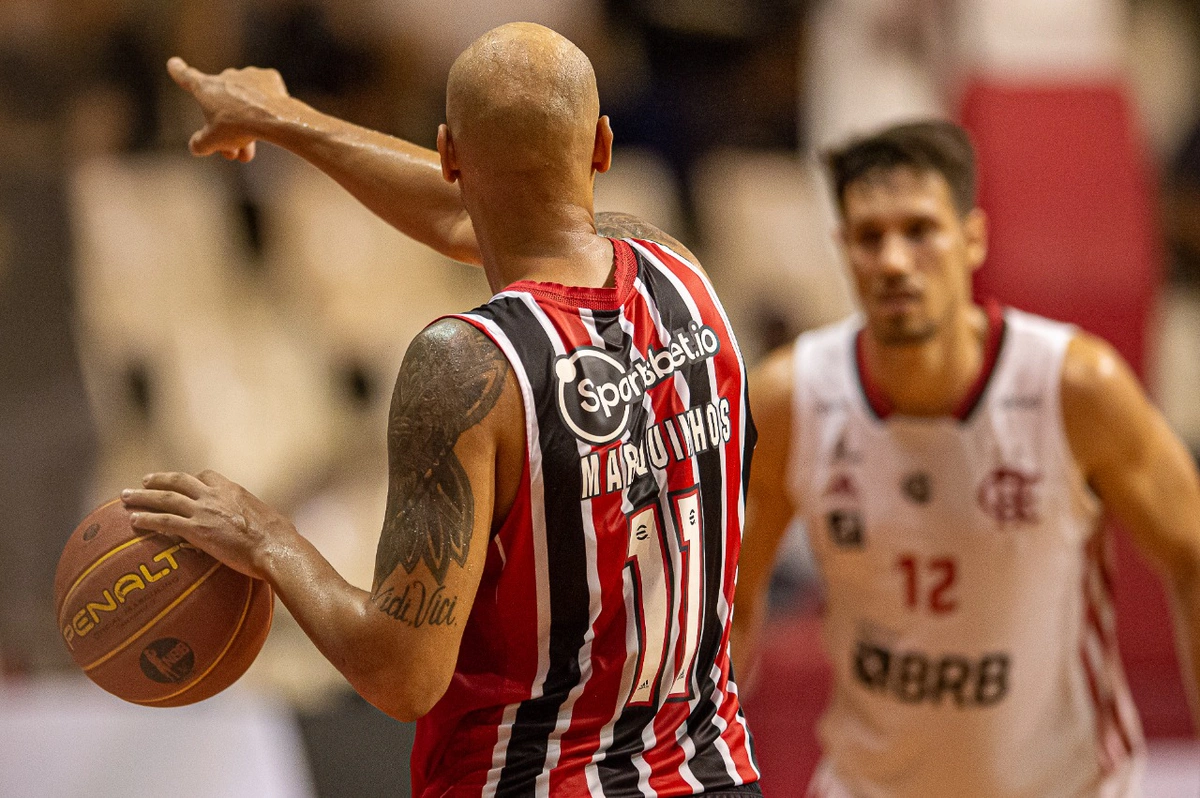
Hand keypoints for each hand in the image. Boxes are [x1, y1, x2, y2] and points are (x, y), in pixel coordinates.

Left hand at [122, 470, 293, 579]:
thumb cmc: (280, 538)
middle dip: (160, 479)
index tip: (184, 482)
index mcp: (233, 490)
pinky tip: (133, 521)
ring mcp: (204, 511)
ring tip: (125, 497)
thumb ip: (259, 519)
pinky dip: (147, 519)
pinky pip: (165, 521)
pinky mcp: (197, 530)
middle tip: (144, 481)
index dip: (193, 479)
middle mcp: (215, 495)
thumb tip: (273, 528)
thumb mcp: (270, 519)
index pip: (207, 476)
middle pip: (180, 481)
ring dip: (142, 496)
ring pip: (166, 498)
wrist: (275, 547)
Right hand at [167, 57, 291, 162]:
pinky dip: (265, 109)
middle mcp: (225, 76)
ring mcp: (248, 75)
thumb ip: (200, 144)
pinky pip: (265, 95)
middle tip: (233, 153)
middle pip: (223, 105)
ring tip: (248, 153)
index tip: (174, 63)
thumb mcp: (212, 140)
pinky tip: (269, 123)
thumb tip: (196, 147)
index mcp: (205, 86)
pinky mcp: (269, 77)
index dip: (178, 71)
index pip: (186, 76)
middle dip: (227, 129)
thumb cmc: (238, 126)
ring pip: (245, 103)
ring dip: (246, 125)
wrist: (273, 118)